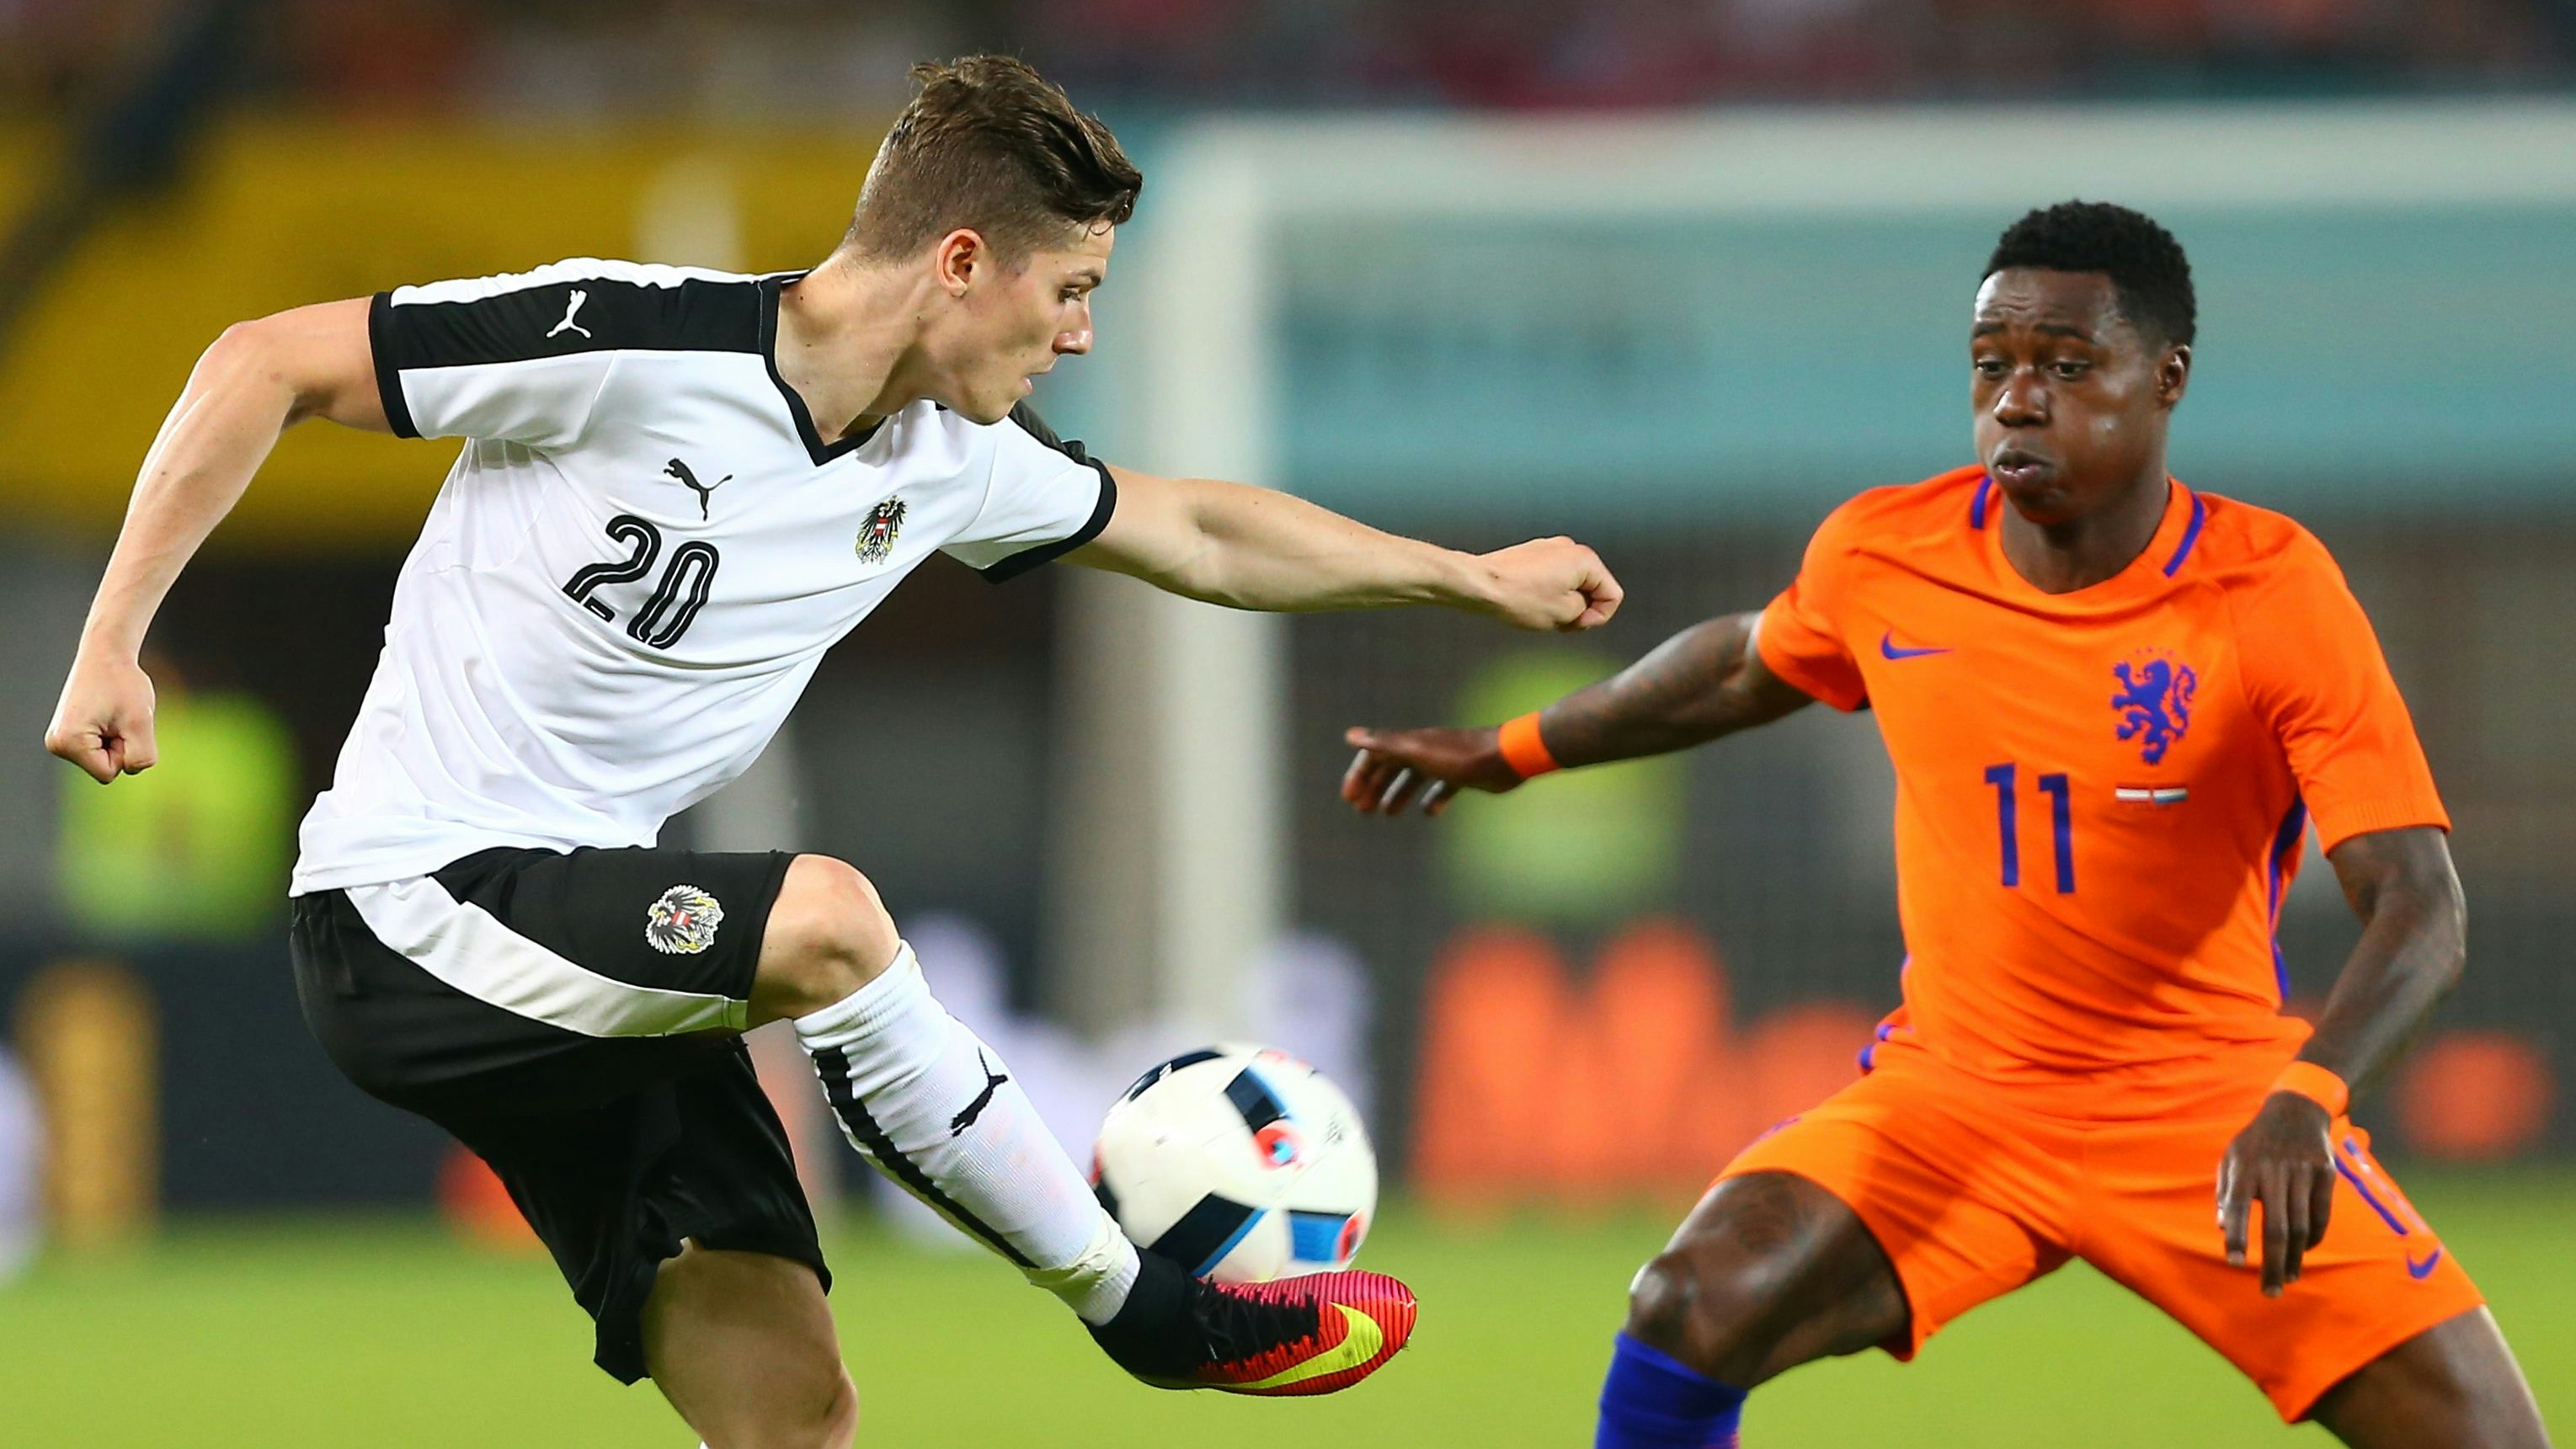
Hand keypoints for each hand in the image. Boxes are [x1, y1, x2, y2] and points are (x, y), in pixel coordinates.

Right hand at [46, 648, 158, 783]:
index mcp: (68, 743)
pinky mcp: (67, 735)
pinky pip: (101, 751)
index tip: (121, 722)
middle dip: (121, 746)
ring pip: (104, 760)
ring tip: (112, 713)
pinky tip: (106, 715)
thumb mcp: (141, 723)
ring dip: (117, 740)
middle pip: (105, 769)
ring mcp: (59, 740)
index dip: (125, 750)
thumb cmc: (124, 684)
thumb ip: (141, 757)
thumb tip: (131, 770)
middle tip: (118, 715)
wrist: (106, 654)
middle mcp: (56, 745)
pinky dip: (111, 736)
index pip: (109, 773)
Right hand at [1340, 725, 1523, 815]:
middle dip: (1374, 787)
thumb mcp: (1417, 751)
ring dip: (1398, 794)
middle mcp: (1424, 749)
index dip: (1359, 774)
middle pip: (1391, 767)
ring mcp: (1444, 762)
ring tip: (1387, 814)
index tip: (1349, 798)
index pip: (1375, 755)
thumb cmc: (1461, 756)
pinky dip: (1432, 799)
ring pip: (1414, 778)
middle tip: (1363, 811)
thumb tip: (1350, 735)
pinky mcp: (1463, 775)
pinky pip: (1442, 787)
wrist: (1506, 757)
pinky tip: (1430, 813)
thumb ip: (1385, 744)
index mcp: (1411, 743)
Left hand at [1470, 537, 1620, 631]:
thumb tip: (1582, 607)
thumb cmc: (1519, 597)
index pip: (1612, 595)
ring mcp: (1550, 548)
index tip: (1577, 625)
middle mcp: (1570, 547)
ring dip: (1563, 602)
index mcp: (1585, 559)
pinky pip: (1552, 577)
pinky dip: (1548, 593)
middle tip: (1560, 623)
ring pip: (1572, 584)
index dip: (1599, 617)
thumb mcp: (1565, 614)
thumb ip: (1586, 611)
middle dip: (1580, 608)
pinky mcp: (1533, 554)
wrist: (1481, 584)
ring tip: (1541, 613)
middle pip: (1592, 587)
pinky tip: (1530, 603)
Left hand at [2217, 1091, 2335, 1296]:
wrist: (2295, 1112)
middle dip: (2273, 1264)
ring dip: (2294, 1259)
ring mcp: (2303, 1172)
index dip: (2236, 1234)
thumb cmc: (2255, 1144)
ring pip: (2301, 1226)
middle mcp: (2274, 1170)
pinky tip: (2303, 1253)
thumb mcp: (2231, 1158)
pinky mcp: (2326, 1174)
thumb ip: (2224, 1192)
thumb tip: (2221, 1227)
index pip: (2237, 1205)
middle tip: (2270, 1292)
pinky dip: (2312, 1239)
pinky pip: (2321, 1216)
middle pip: (2276, 1227)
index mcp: (2245, 1165)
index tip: (2233, 1263)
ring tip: (2287, 1279)